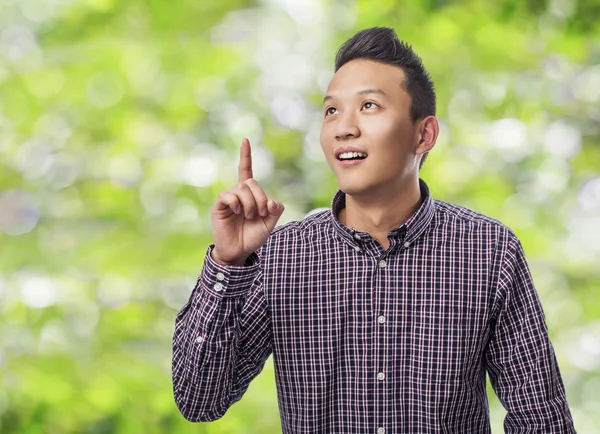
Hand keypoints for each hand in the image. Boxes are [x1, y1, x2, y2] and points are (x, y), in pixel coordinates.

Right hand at [211, 138, 284, 265]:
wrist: (239, 252)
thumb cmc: (253, 236)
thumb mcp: (270, 223)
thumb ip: (276, 210)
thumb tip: (271, 200)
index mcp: (250, 194)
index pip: (247, 171)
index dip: (246, 156)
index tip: (245, 140)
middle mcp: (238, 193)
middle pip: (251, 182)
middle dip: (260, 197)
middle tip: (260, 213)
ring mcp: (228, 199)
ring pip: (242, 189)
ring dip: (250, 203)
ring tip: (249, 216)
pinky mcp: (219, 206)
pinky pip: (228, 195)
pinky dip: (236, 203)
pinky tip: (237, 212)